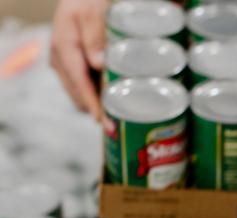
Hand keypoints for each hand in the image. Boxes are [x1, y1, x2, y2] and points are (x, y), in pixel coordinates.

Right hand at [51, 0, 106, 118]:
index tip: (103, 121)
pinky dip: (94, 96)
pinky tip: (110, 103)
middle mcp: (59, 57)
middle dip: (95, 110)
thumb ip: (95, 37)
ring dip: (95, 105)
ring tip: (115, 119)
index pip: (78, 81)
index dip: (92, 103)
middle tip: (116, 126)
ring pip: (78, 93)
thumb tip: (98, 64)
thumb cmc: (88, 1)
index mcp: (64, 46)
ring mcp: (63, 62)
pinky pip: (80, 86)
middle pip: (77, 93)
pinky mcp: (70, 65)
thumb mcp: (94, 13)